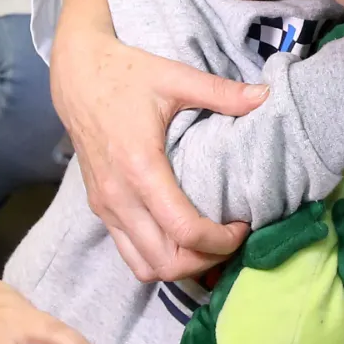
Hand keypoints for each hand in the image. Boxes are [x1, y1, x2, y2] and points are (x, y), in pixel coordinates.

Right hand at [49, 0, 265, 281]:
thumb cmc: (125, 75)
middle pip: (165, 262)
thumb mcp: (175, 77)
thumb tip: (267, 95)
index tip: (243, 226)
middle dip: (204, 261)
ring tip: (206, 246)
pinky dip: (158, 259)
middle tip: (229, 239)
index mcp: (140, 167)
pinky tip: (179, 240)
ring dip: (180, 266)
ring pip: (145, 267)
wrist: (76, 77)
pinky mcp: (100, 209)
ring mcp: (106, 207)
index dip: (220, 241)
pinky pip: (129, 254)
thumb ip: (222, 92)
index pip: (183, 230)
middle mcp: (119, 196)